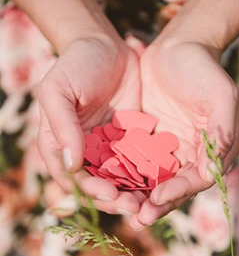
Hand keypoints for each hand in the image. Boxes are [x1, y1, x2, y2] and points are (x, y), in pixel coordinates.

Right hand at [37, 36, 142, 214]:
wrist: (108, 48)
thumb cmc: (76, 65)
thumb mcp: (59, 89)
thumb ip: (62, 125)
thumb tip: (71, 164)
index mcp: (61, 146)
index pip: (72, 178)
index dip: (89, 191)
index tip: (109, 194)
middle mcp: (85, 154)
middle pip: (97, 187)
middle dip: (115, 201)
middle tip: (135, 208)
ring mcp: (109, 152)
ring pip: (120, 182)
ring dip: (134, 196)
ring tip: (150, 204)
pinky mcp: (132, 146)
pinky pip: (140, 166)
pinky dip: (149, 179)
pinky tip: (163, 185)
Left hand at [129, 41, 238, 228]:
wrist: (176, 49)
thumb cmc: (202, 70)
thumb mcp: (219, 96)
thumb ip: (221, 131)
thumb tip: (214, 171)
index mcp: (213, 151)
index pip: (197, 180)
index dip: (179, 192)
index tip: (158, 198)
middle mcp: (191, 157)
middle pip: (174, 188)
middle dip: (156, 204)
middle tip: (138, 218)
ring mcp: (168, 152)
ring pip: (153, 181)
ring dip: (138, 197)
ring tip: (120, 208)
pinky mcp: (148, 145)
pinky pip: (135, 164)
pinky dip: (125, 176)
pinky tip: (109, 185)